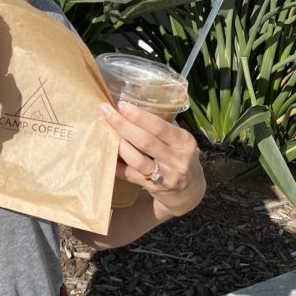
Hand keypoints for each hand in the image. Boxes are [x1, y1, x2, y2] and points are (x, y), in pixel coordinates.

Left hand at [98, 100, 205, 216]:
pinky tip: (106, 154)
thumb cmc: (180, 156)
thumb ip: (163, 126)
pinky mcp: (153, 188)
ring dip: (119, 145)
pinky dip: (117, 165)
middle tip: (106, 112)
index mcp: (184, 142)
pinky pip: (130, 175)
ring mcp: (165, 176)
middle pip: (145, 141)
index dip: (138, 116)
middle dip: (123, 125)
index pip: (159, 127)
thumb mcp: (180, 141)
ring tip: (106, 132)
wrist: (189, 191)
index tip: (120, 104)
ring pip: (137, 160)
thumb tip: (133, 105)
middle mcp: (176, 159)